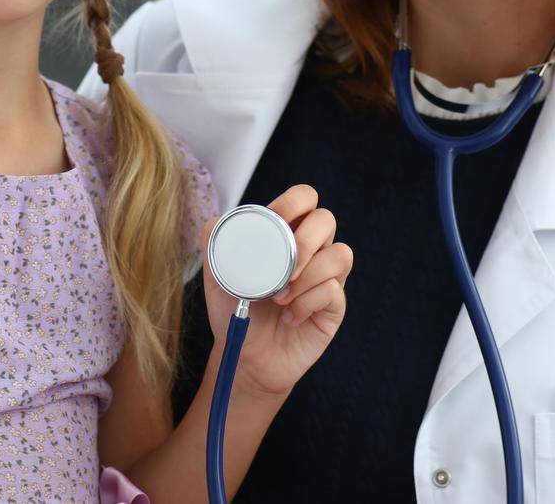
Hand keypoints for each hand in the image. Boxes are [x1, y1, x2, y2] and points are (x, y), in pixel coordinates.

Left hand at [200, 184, 352, 400]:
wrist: (245, 355)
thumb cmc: (234, 309)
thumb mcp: (217, 275)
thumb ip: (214, 244)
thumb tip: (214, 222)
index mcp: (285, 233)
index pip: (304, 198)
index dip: (294, 201)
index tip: (275, 219)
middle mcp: (311, 250)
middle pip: (327, 220)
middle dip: (307, 240)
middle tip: (285, 266)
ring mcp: (326, 277)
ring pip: (340, 254)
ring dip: (308, 276)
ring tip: (280, 297)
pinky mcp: (335, 306)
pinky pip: (334, 291)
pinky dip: (306, 303)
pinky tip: (288, 317)